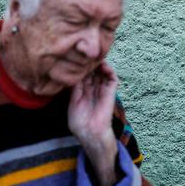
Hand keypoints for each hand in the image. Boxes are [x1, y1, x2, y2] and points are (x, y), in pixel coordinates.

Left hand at [69, 61, 118, 185]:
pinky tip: (103, 66)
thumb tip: (74, 74)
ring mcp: (102, 89)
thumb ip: (74, 88)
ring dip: (99, 64)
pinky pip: (112, 78)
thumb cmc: (79, 122)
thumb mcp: (72, 102)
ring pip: (102, 72)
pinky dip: (109, 70)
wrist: (90, 132)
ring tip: (94, 58)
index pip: (81, 74)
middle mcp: (92, 88)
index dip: (79, 66)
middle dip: (89, 62)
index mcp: (82, 91)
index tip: (75, 57)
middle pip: (92, 70)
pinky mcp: (111, 92)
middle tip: (85, 53)